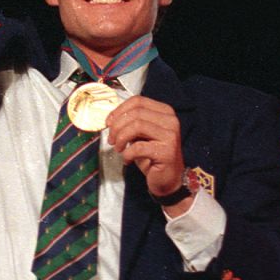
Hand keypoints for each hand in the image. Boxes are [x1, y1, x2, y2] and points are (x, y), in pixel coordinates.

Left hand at [105, 96, 191, 215]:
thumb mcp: (140, 135)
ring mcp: (170, 135)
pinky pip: (138, 147)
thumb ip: (131, 123)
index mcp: (165, 112)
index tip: (109, 123)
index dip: (119, 110)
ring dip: (121, 138)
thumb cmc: (151, 156)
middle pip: (136, 113)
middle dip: (117, 126)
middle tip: (111, 140)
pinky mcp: (167, 152)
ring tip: (118, 148)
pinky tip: (127, 160)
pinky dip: (127, 154)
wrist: (168, 179)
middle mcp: (171, 121)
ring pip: (137, 126)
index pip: (138, 101)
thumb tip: (111, 119)